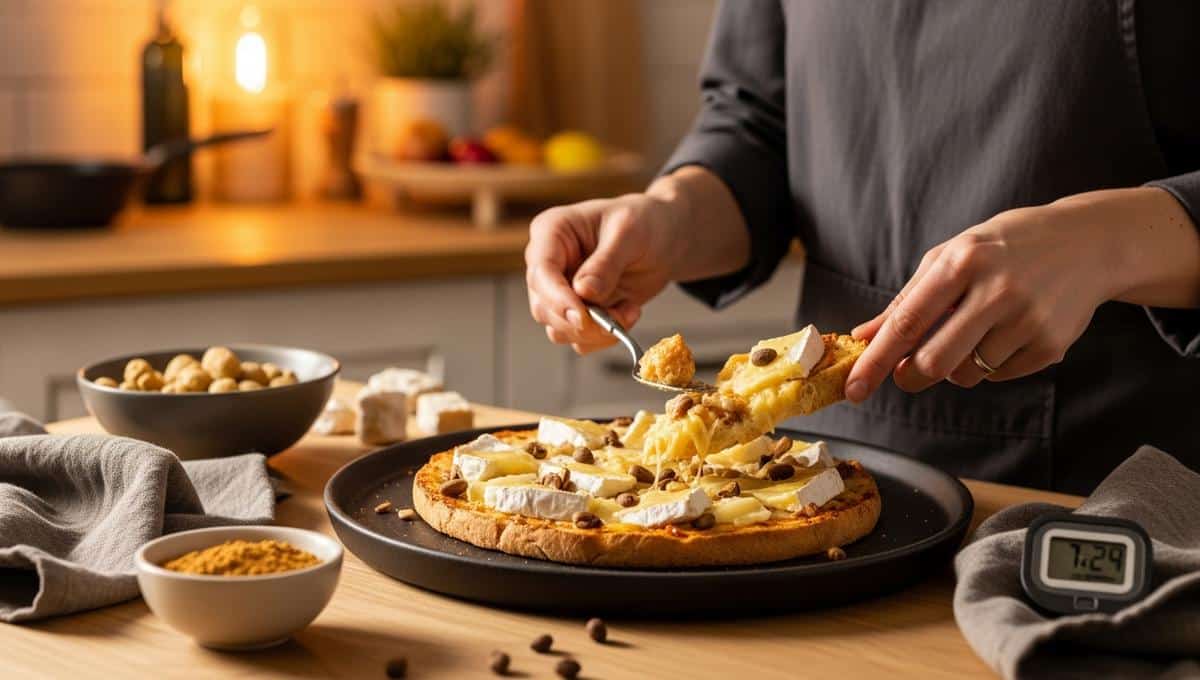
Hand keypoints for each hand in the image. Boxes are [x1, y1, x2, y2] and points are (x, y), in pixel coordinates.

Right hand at [525, 193, 681, 353]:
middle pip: (544, 307)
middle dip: (582, 321)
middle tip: (621, 316)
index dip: (557, 298)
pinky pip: (579, 339)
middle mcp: (548, 264)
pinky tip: (628, 313)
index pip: (542, 272)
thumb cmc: (644, 223)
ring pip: (559, 329)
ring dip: (597, 331)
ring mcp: (560, 291)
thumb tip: (583, 292)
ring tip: (630, 310)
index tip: (582, 316)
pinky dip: (604, 337)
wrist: (663, 239)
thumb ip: (606, 263)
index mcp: (552, 232)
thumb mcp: (630, 233)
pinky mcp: (576, 312)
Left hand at [845, 195, 1139, 400]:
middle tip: (908, 373)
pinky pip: (998, 377)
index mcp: (962, 262)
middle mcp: (997, 291)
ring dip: (955, 367)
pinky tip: (1004, 333)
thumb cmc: (1005, 248)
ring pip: (966, 375)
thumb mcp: (952, 257)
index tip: (854, 388)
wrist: (1088, 243)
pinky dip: (989, 366)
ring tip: (973, 333)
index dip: (875, 361)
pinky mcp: (1050, 345)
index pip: (907, 323)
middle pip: (935, 362)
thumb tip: (863, 336)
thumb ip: (907, 300)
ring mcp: (1028, 320)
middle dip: (911, 376)